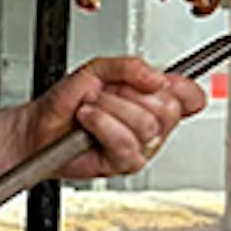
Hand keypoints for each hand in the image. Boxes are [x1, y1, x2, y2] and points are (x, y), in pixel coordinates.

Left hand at [32, 52, 206, 183]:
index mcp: (153, 99)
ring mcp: (141, 147)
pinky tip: (89, 120)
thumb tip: (157, 78)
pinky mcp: (124, 164)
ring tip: (92, 107)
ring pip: (147, 125)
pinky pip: (126, 144)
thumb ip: (130, 67)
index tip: (162, 81)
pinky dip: (102, 125)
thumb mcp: (99, 69)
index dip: (183, 88)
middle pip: (168, 108)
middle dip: (131, 93)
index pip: (189, 96)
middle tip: (108, 92)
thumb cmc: (68, 100)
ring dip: (111, 108)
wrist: (41, 127)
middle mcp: (152, 125)